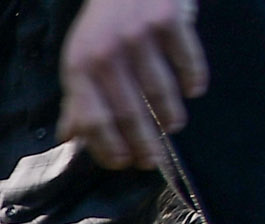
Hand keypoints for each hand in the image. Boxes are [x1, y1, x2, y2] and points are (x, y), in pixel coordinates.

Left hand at [60, 0, 207, 169]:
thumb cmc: (102, 24)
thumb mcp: (79, 58)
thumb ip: (77, 98)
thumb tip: (70, 138)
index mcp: (79, 68)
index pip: (93, 119)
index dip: (108, 146)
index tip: (123, 163)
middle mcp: (106, 54)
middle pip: (127, 111)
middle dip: (142, 142)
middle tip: (153, 160)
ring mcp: (137, 37)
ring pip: (158, 89)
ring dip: (168, 114)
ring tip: (173, 126)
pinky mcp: (168, 18)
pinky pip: (185, 57)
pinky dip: (192, 77)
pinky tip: (194, 90)